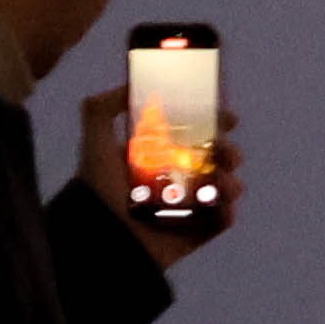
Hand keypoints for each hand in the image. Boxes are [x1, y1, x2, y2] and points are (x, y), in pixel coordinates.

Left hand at [77, 86, 243, 265]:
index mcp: (155, 156)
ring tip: (221, 182)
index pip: (191, 135)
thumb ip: (102, 109)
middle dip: (228, 152)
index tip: (228, 118)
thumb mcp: (93, 142)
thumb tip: (128, 85)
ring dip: (231, 181)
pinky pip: (220, 221)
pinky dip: (227, 212)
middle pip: (214, 160)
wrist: (101, 238)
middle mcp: (173, 179)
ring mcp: (186, 207)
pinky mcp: (194, 233)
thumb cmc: (98, 189)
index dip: (213, 123)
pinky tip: (223, 205)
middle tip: (225, 152)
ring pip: (222, 189)